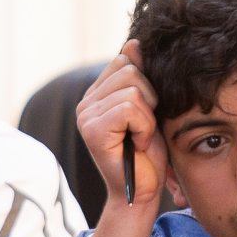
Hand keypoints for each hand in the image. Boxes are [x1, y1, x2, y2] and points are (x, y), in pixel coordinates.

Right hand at [76, 40, 167, 236]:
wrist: (142, 193)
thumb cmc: (149, 154)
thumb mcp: (151, 108)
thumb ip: (141, 77)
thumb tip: (134, 42)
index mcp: (97, 94)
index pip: (126, 60)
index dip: (147, 83)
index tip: (146, 114)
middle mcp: (86, 102)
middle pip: (131, 69)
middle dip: (149, 98)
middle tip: (144, 128)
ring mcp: (85, 115)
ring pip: (133, 88)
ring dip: (148, 116)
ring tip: (141, 137)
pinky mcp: (92, 129)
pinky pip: (131, 108)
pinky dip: (144, 127)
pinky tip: (139, 144)